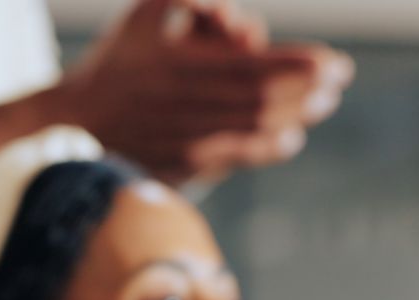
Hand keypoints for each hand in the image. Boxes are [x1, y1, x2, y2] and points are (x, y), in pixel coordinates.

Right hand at [59, 0, 353, 183]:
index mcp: (183, 62)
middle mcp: (189, 102)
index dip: (301, 65)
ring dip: (296, 116)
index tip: (334, 62)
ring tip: (323, 104)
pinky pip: (238, 157)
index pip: (258, 65)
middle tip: (338, 82)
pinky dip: (269, 148)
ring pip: (256, 129)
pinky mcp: (186, 163)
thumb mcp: (147, 10)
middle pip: (265, 99)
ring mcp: (189, 136)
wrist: (80, 117)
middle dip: (309, 90)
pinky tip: (291, 138)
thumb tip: (239, 17)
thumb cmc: (120, 59)